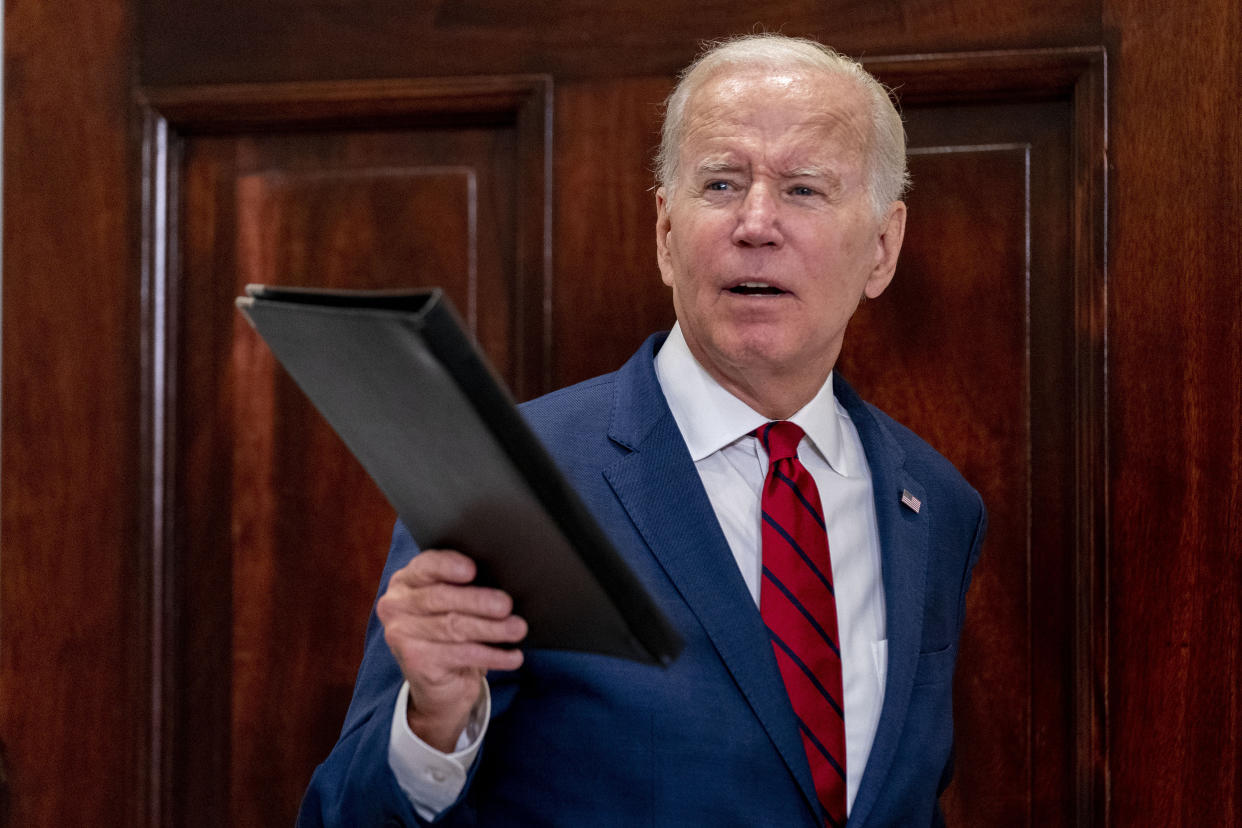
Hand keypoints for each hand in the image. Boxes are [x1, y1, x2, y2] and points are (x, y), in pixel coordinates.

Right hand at [377, 549, 526, 751]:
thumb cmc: (452, 631)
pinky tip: (512, 656)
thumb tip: (502, 578)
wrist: (439, 683)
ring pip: (453, 627)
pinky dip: (492, 655)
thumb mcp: (453, 604)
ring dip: (491, 628)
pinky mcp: (416, 662)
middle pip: (440, 598)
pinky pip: (461, 655)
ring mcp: (401, 635)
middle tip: (506, 604)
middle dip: (477, 601)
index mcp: (405, 581)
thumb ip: (465, 587)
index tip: (473, 570)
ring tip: (517, 628)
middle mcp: (396, 605)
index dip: (448, 566)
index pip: (425, 566)